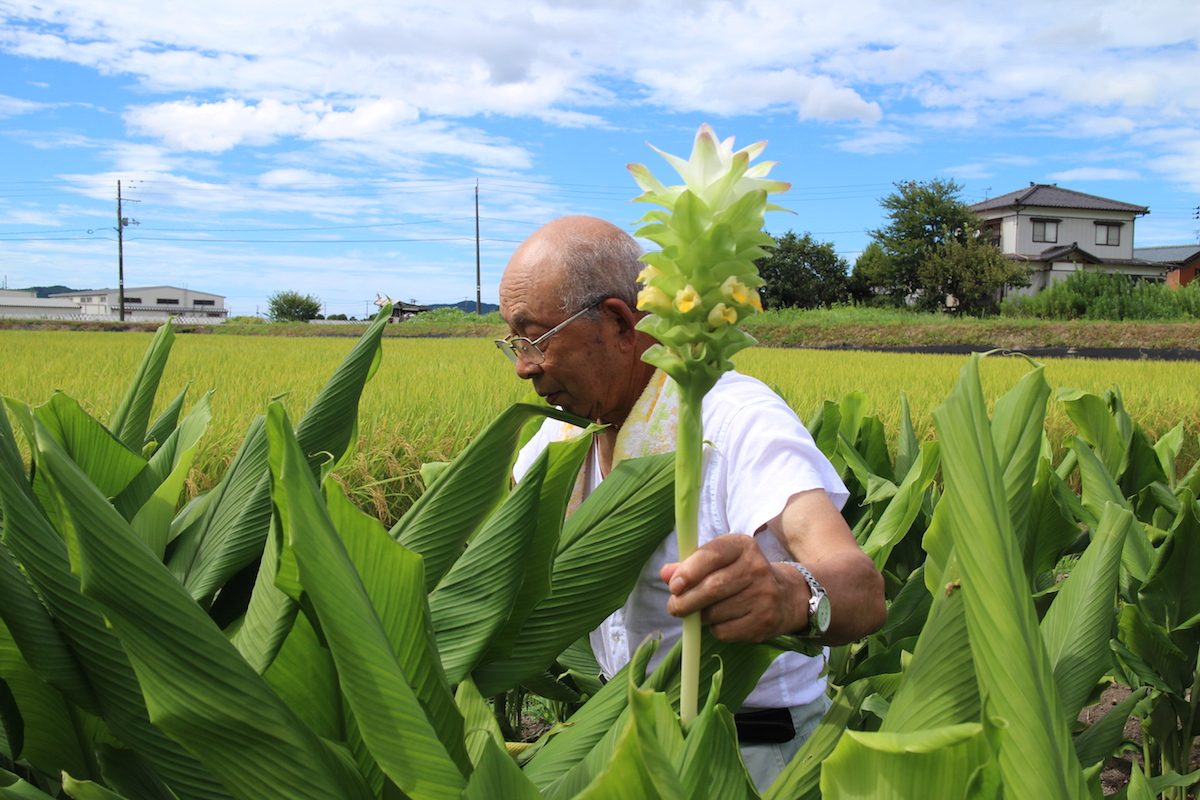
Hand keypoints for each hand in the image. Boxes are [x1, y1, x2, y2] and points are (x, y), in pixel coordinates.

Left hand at [660, 534, 804, 642]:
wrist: (784, 596)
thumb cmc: (739, 575)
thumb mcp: (718, 561)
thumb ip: (689, 565)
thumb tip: (665, 574)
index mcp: (742, 546)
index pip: (712, 555)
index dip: (689, 571)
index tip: (673, 586)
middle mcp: (756, 568)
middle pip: (713, 588)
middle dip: (686, 601)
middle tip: (674, 607)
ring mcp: (764, 595)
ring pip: (716, 612)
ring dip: (700, 616)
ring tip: (700, 612)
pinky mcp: (764, 621)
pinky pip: (725, 631)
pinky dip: (714, 629)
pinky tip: (720, 621)